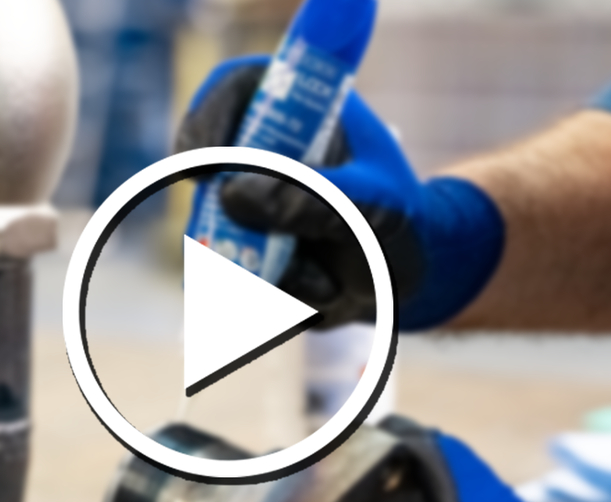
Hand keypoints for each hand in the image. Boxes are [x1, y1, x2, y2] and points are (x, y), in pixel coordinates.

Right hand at [176, 57, 504, 330]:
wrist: (407, 283)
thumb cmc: (400, 226)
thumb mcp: (373, 209)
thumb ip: (312, 198)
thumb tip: (233, 196)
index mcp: (295, 114)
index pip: (232, 92)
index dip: (206, 123)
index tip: (203, 170)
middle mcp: (260, 157)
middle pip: (208, 176)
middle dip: (233, 228)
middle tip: (273, 255)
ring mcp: (245, 206)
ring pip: (213, 240)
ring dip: (268, 276)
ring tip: (328, 282)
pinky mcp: (240, 252)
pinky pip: (228, 282)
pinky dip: (271, 301)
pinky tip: (318, 295)